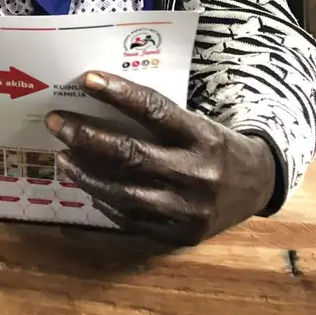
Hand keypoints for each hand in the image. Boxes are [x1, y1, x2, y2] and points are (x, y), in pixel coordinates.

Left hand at [45, 72, 276, 245]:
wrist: (258, 186)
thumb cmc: (215, 145)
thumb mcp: (198, 123)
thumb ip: (159, 118)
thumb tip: (100, 103)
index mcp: (203, 136)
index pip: (155, 110)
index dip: (120, 94)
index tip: (87, 79)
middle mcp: (197, 173)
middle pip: (131, 154)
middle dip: (87, 136)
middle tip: (57, 122)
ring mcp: (188, 209)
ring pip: (124, 192)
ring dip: (86, 174)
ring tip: (62, 157)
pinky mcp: (180, 234)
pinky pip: (131, 219)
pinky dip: (104, 201)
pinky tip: (86, 185)